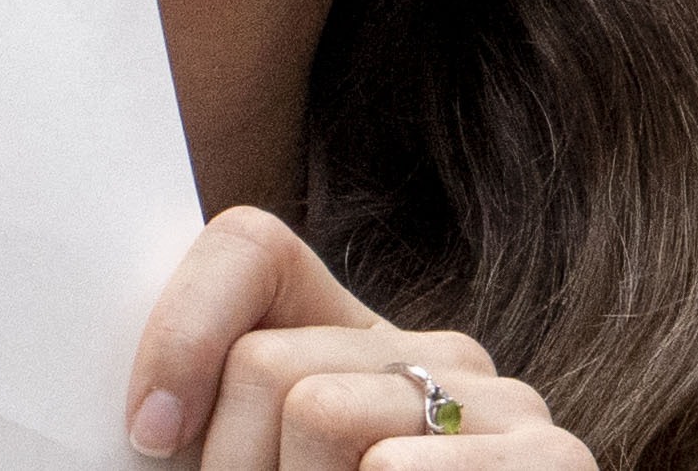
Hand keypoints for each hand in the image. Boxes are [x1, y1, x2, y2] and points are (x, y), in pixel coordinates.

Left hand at [121, 209, 594, 470]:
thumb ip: (213, 446)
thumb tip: (144, 422)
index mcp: (344, 351)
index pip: (251, 250)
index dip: (180, 328)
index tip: (146, 437)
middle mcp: (428, 357)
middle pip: (269, 363)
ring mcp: (502, 404)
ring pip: (320, 408)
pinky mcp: (553, 460)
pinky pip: (399, 466)